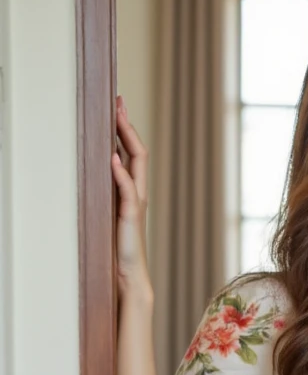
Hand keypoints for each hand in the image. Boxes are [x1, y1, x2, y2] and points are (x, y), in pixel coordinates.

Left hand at [111, 95, 150, 297]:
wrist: (129, 273)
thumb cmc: (119, 246)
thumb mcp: (111, 214)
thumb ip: (111, 192)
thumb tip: (102, 167)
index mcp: (134, 191)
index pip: (134, 153)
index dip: (126, 129)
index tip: (118, 107)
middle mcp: (138, 192)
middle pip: (138, 151)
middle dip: (127, 125)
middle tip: (119, 102)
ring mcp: (136, 202)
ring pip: (136, 163)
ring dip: (126, 139)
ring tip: (117, 119)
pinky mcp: (130, 215)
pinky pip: (127, 189)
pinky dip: (120, 172)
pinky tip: (111, 157)